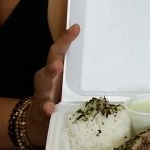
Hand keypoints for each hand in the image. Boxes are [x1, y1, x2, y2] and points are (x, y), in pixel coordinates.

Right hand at [27, 23, 79, 147]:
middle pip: (49, 64)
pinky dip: (46, 107)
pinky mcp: (42, 111)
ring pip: (43, 83)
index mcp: (54, 70)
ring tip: (56, 67)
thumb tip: (110, 58)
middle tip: (64, 51)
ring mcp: (43, 94)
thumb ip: (81, 72)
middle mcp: (47, 79)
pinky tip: (50, 108)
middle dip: (57, 54)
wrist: (39, 121)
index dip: (65, 39)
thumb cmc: (59, 97)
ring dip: (49, 74)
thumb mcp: (69, 83)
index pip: (59, 51)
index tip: (76, 28)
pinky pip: (43, 108)